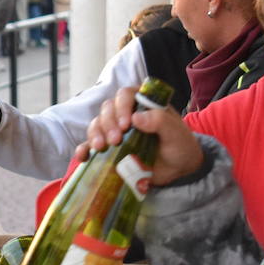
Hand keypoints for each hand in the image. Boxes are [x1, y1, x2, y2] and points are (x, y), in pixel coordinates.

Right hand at [78, 86, 202, 187]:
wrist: (178, 170)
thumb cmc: (179, 146)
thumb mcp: (176, 133)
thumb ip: (161, 121)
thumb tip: (137, 117)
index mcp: (142, 103)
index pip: (126, 94)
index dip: (122, 106)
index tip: (126, 124)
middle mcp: (126, 113)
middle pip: (107, 109)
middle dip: (108, 123)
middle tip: (116, 140)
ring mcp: (115, 131)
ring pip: (96, 124)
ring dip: (95, 134)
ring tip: (102, 147)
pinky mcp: (108, 149)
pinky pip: (89, 145)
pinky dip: (84, 149)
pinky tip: (84, 156)